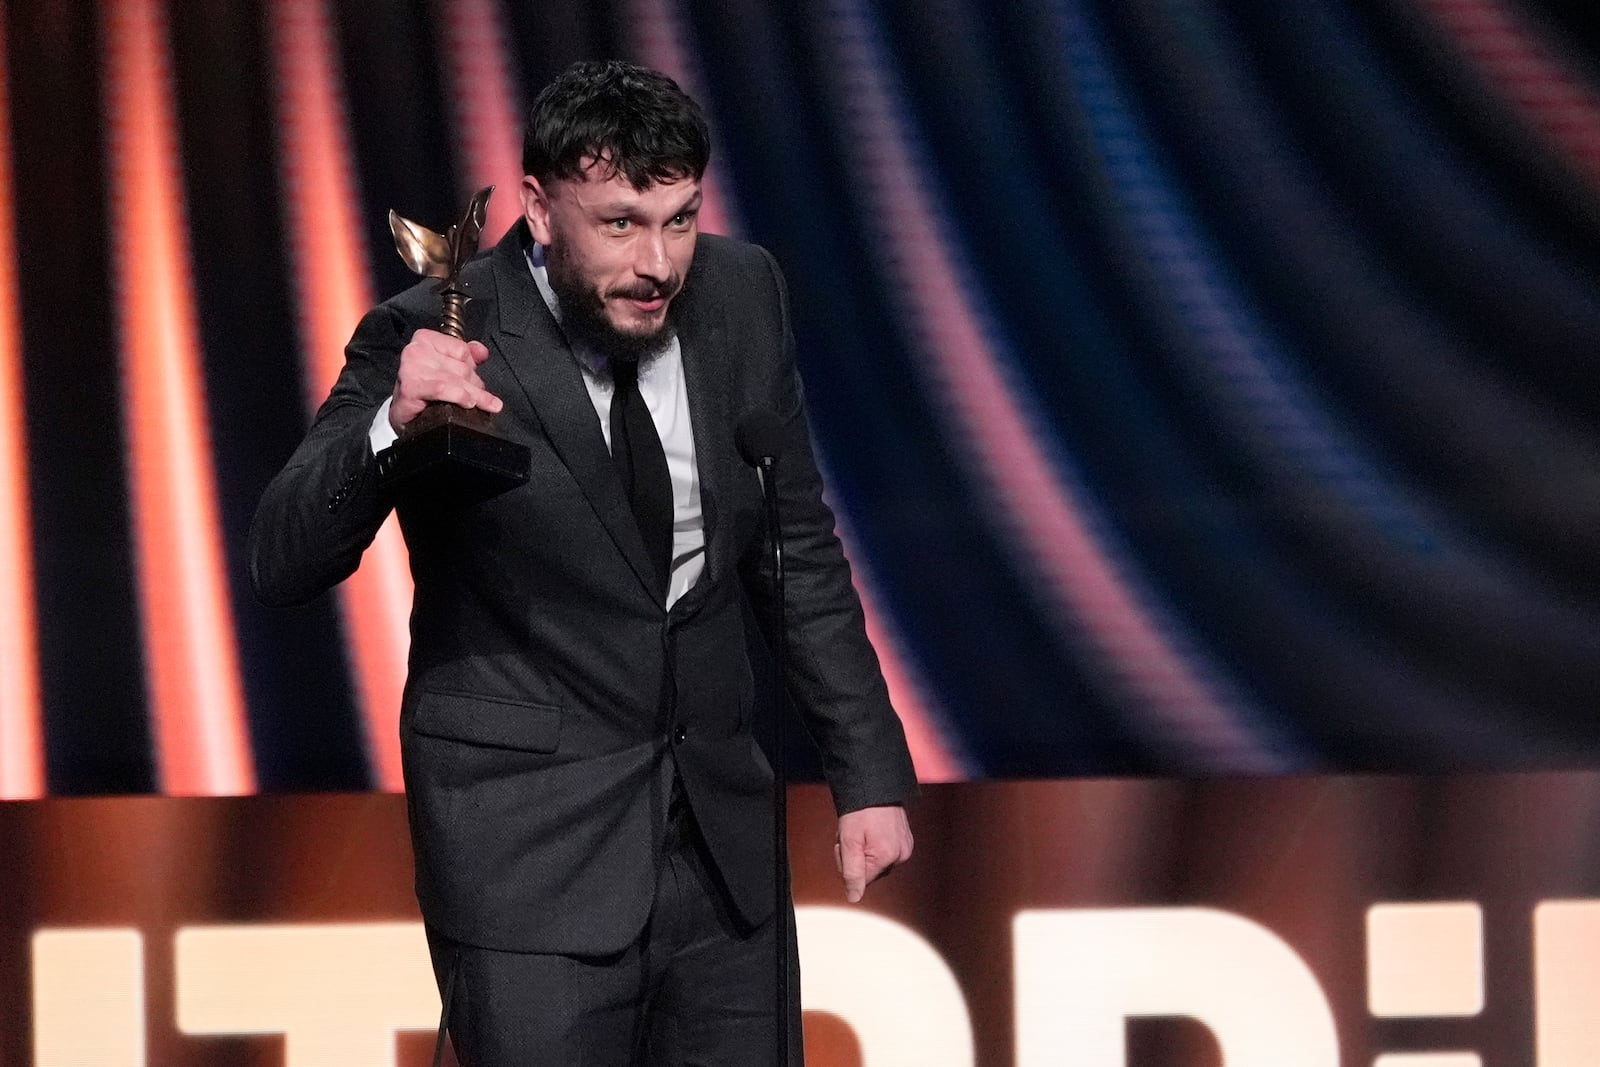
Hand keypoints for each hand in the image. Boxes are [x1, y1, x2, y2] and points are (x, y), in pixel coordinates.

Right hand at [389, 329, 503, 431]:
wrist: (406, 414)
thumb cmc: (425, 388)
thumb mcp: (448, 367)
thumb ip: (467, 355)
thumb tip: (482, 351)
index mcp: (425, 339)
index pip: (462, 349)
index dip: (472, 365)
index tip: (473, 376)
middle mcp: (416, 350)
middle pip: (461, 367)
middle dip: (476, 385)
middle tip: (482, 397)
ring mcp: (411, 369)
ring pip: (456, 380)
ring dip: (475, 395)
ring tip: (485, 404)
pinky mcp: (410, 388)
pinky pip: (443, 389)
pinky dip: (459, 396)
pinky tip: (468, 403)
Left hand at [834, 804, 912, 902]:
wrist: (875, 784)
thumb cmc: (860, 810)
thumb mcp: (849, 841)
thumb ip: (852, 872)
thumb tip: (854, 898)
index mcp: (887, 857)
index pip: (861, 879)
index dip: (848, 864)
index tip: (845, 845)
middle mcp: (901, 855)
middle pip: (871, 870)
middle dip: (857, 856)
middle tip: (851, 835)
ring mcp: (905, 846)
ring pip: (877, 860)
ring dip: (865, 848)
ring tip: (861, 829)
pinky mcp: (906, 838)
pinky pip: (886, 849)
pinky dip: (874, 842)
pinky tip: (870, 827)